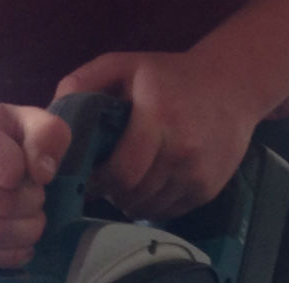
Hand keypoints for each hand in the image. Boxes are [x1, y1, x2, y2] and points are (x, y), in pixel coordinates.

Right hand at [0, 103, 70, 267]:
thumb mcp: (21, 121)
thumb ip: (46, 134)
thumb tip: (43, 174)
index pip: (8, 167)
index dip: (28, 175)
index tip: (25, 171)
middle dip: (31, 207)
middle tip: (35, 201)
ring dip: (23, 234)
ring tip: (31, 222)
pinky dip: (6, 256)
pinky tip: (18, 245)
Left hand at [55, 52, 266, 219]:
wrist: (233, 86)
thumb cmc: (170, 76)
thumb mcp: (124, 65)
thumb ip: (83, 83)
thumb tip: (54, 116)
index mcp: (158, 116)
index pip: (121, 172)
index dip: (98, 182)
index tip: (88, 177)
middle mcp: (182, 148)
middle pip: (134, 193)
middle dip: (112, 193)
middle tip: (104, 181)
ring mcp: (199, 171)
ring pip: (150, 207)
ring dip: (131, 201)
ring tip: (126, 182)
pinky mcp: (209, 188)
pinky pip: (170, 211)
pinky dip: (153, 204)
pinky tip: (149, 185)